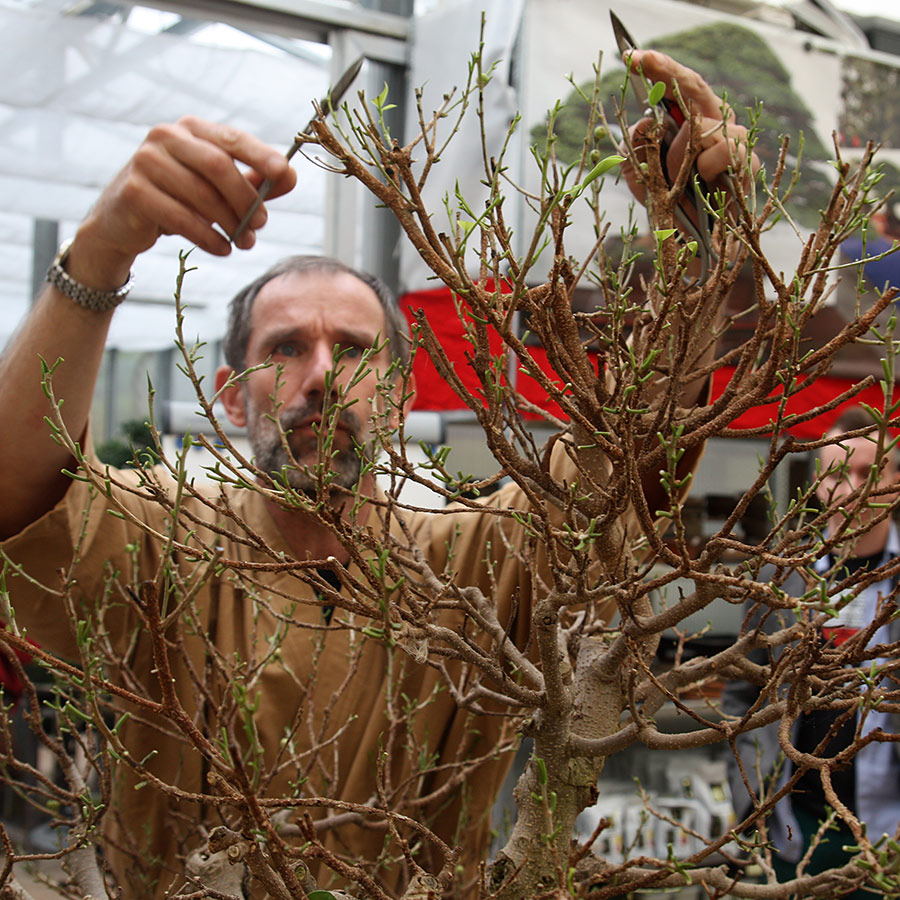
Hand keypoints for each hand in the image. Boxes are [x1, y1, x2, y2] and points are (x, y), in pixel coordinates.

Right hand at [67, 116, 297, 288]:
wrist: (121, 222)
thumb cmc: (177, 199)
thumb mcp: (215, 187)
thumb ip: (251, 180)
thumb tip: (289, 177)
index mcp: (190, 129)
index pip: (231, 138)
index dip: (261, 155)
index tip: (284, 173)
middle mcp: (165, 137)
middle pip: (218, 166)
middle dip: (246, 198)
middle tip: (261, 224)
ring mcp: (146, 162)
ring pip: (201, 194)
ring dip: (230, 224)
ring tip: (245, 243)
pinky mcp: (134, 192)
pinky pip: (182, 218)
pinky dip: (209, 237)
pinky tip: (223, 249)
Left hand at [620, 50, 756, 206]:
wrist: (690, 245)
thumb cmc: (668, 204)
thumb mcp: (640, 175)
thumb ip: (636, 145)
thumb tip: (646, 118)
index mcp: (688, 124)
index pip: (677, 87)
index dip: (658, 68)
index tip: (632, 57)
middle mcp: (713, 125)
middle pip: (696, 90)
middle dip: (670, 82)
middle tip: (646, 84)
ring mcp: (734, 142)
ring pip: (709, 124)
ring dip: (685, 151)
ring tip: (682, 175)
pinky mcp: (748, 165)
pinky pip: (732, 149)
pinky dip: (712, 161)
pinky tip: (704, 174)